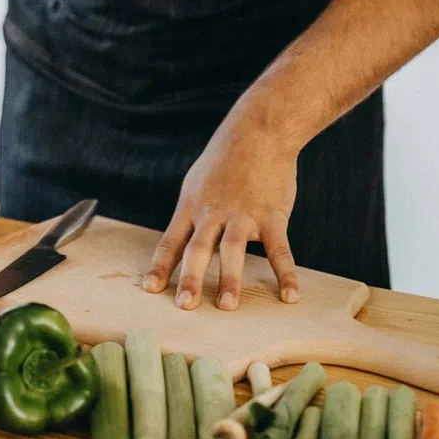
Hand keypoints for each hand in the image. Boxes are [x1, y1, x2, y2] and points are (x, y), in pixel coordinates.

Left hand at [142, 120, 300, 310]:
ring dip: (229, 278)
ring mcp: (242, 214)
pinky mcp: (271, 216)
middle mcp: (212, 213)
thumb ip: (192, 216)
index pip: (170, 241)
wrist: (258, 131)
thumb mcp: (197, 183)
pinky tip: (289, 296)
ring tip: (226, 306)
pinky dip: (285, 274)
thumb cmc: (226, 160)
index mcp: (191, 207)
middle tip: (185, 306)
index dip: (160, 266)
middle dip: (190, 278)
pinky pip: (278, 249)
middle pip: (197, 249)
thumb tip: (183, 246)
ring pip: (232, 249)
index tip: (149, 289)